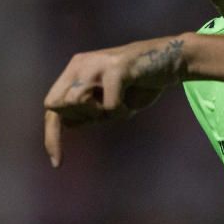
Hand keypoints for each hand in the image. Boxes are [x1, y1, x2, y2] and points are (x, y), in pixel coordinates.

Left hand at [43, 36, 186, 167]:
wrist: (172, 60)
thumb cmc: (141, 84)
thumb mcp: (111, 102)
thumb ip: (89, 111)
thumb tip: (66, 124)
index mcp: (75, 69)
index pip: (51, 105)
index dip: (52, 136)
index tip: (57, 163)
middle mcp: (80, 64)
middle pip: (58, 105)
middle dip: (83, 117)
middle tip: (107, 111)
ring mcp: (96, 64)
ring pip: (77, 103)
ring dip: (101, 114)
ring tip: (120, 105)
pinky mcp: (115, 68)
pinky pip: (109, 106)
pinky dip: (122, 112)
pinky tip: (132, 100)